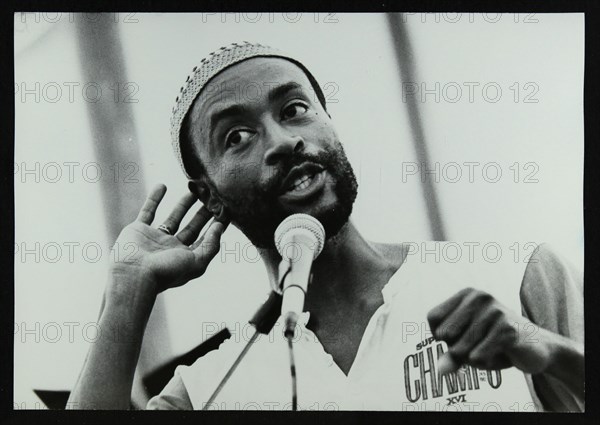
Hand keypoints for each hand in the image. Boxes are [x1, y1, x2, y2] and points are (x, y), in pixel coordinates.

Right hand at [109, 183, 225, 294]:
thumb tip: (220, 226)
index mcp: (186, 257)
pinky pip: (148, 211)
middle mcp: (172, 248)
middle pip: (192, 227)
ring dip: (183, 204)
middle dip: (203, 212)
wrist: (133, 274)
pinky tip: (162, 185)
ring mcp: (155, 239)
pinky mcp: (139, 230)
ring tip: (194, 189)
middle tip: (212, 196)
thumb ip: (211, 245)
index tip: (226, 209)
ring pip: (173, 218)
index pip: (206, 238)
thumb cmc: (166, 272)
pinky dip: (154, 198)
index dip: (216, 224)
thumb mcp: (196, 262)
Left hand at [427, 287, 552, 374]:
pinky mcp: (507, 330)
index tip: (462, 335)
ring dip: (472, 358)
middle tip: (481, 343)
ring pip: (459, 349)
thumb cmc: (494, 343)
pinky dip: (484, 363)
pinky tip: (500, 354)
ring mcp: (494, 312)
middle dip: (457, 348)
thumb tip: (441, 370)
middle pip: (444, 334)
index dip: (441, 335)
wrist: (536, 348)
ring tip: (491, 348)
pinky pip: (476, 357)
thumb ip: (450, 357)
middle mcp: (479, 297)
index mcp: (467, 294)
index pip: (433, 318)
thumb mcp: (467, 347)